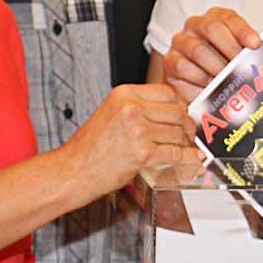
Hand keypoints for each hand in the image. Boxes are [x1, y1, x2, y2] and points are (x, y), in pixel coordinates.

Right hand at [58, 84, 192, 197]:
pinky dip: (184, 157)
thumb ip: (138, 108)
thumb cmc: (89, 147)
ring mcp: (138, 130)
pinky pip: (174, 152)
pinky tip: (187, 158)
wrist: (74, 170)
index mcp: (124, 94)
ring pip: (177, 133)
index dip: (180, 105)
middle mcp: (131, 109)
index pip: (166, 92)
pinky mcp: (142, 153)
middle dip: (186, 125)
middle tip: (188, 133)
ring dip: (183, 143)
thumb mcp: (110, 113)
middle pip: (176, 111)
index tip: (183, 113)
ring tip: (182, 147)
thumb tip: (168, 112)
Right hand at [161, 7, 260, 97]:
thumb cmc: (222, 67)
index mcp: (215, 18)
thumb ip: (247, 54)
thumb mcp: (237, 57)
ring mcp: (181, 42)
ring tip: (229, 82)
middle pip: (212, 29)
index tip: (255, 44)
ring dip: (217, 68)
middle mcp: (196, 25)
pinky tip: (210, 87)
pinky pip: (183, 67)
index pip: (228, 17)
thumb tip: (262, 62)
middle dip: (231, 50)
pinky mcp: (170, 61)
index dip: (243, 30)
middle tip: (243, 68)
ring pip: (198, 50)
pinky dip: (199, 79)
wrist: (196, 84)